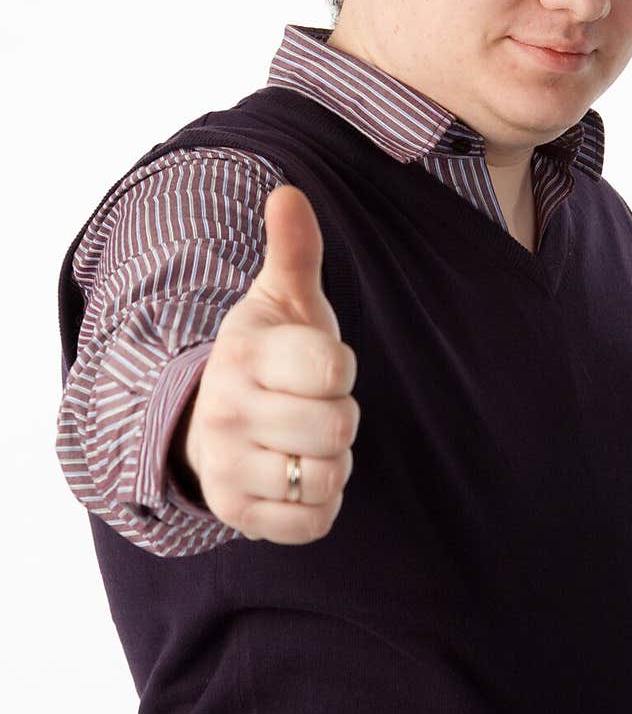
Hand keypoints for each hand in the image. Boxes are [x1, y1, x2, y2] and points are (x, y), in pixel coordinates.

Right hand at [176, 185, 358, 543]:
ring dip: (333, 461)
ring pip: (328, 477)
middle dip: (340, 415)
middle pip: (337, 428)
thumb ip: (294, 249)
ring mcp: (229, 467)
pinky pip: (314, 522)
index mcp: (244, 355)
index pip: (332, 369)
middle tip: (313, 404)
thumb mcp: (281, 299)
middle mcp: (228, 413)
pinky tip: (299, 474)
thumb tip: (288, 191)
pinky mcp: (239, 514)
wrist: (208, 420)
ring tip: (305, 439)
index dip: (341, 367)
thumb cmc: (268, 354)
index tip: (321, 363)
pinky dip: (321, 502)